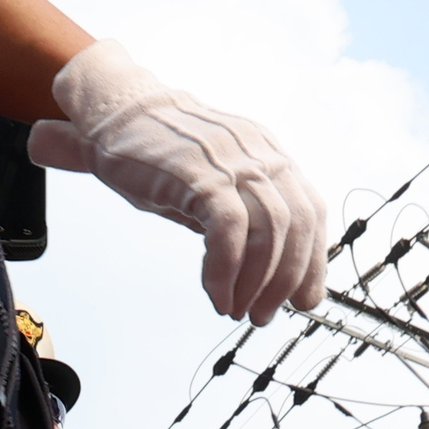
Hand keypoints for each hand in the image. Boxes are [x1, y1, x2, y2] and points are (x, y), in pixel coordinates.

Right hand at [28, 41, 328, 324]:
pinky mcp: (201, 174)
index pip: (312, 212)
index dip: (313, 262)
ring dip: (256, 283)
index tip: (303, 300)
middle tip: (262, 315)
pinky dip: (226, 272)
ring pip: (270, 231)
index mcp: (269, 155)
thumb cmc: (159, 155)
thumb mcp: (212, 183)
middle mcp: (260, 154)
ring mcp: (232, 161)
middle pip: (299, 224)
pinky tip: (215, 293)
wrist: (115, 113)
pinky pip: (229, 232)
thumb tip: (260, 270)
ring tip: (236, 309)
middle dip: (286, 281)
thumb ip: (241, 216)